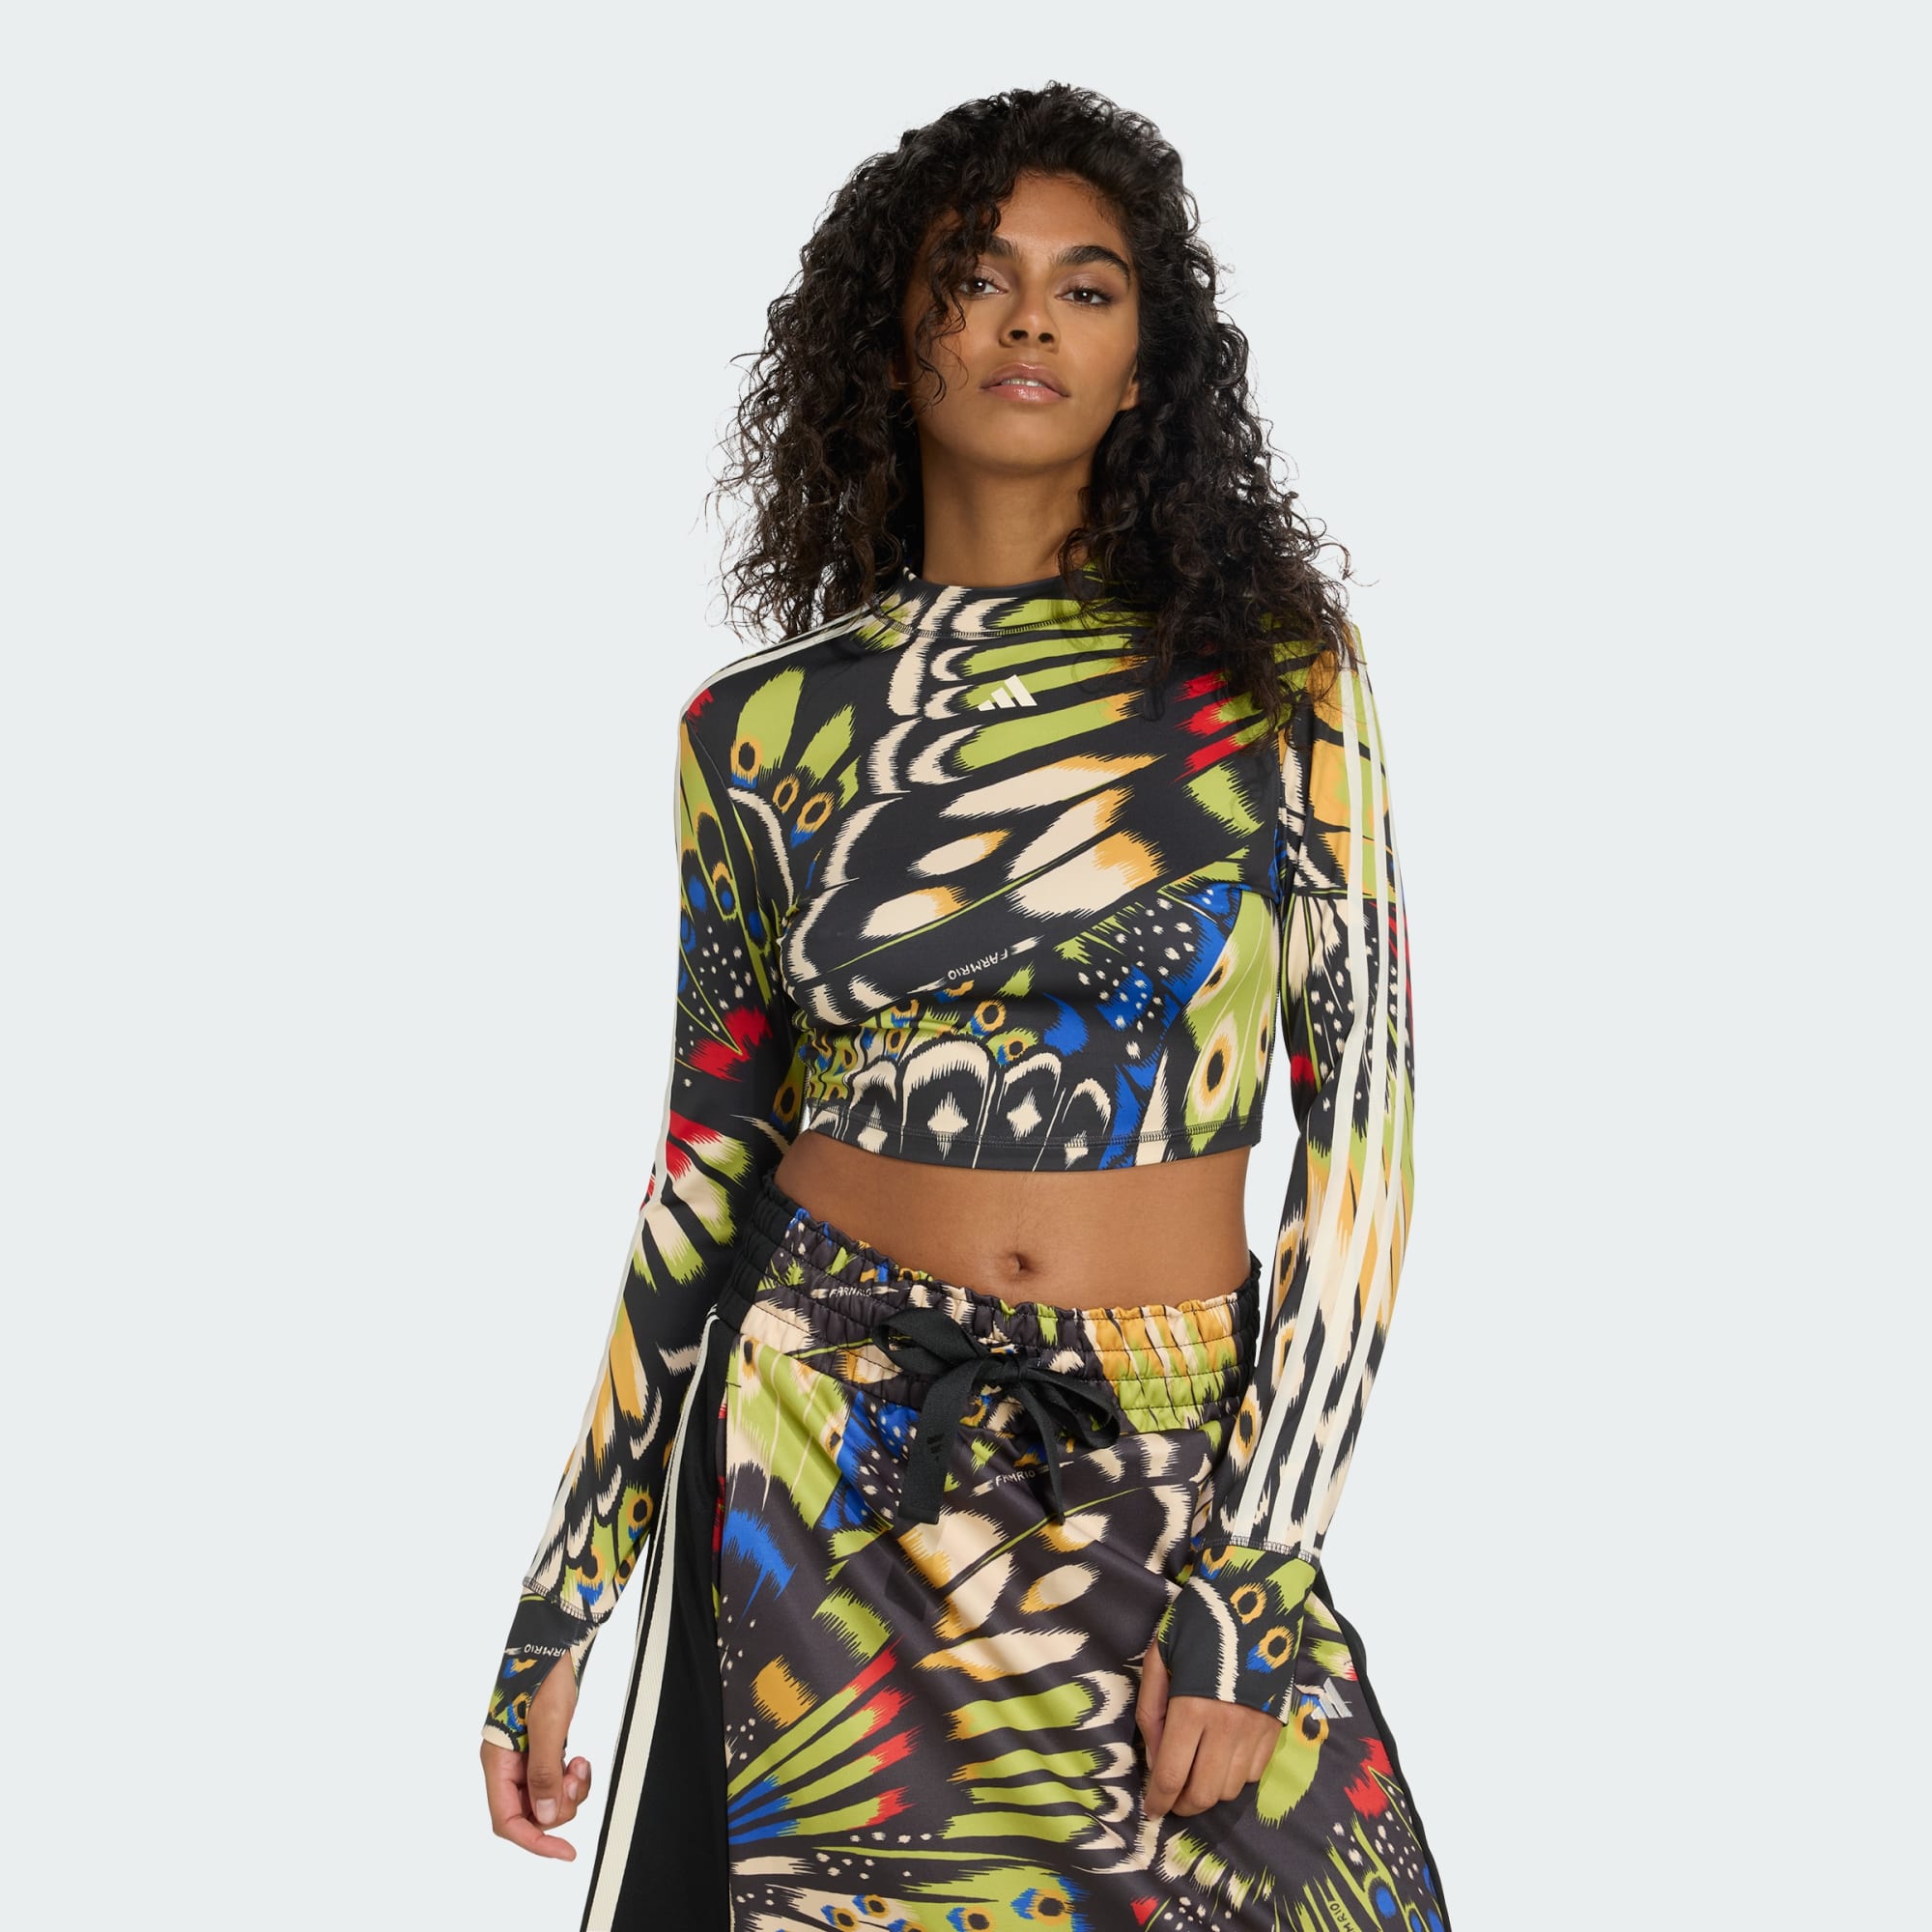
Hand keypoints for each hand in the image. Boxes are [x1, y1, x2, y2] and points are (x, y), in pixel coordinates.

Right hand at [481, 1656, 593, 1859]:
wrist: (554, 1639)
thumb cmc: (544, 1672)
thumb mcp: (548, 1723)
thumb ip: (545, 1772)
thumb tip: (548, 1818)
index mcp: (496, 1760)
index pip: (507, 1821)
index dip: (534, 1841)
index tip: (564, 1851)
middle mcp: (505, 1763)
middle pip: (528, 1813)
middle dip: (558, 1807)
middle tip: (576, 1780)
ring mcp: (522, 1756)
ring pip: (544, 1798)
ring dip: (567, 1792)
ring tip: (580, 1764)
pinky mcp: (540, 1747)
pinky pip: (553, 1779)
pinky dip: (570, 1778)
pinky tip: (579, 1758)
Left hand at [1135, 1634, 1280, 1818]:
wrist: (1255, 1597)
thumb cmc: (1198, 1623)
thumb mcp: (1160, 1657)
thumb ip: (1152, 1710)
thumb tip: (1155, 1759)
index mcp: (1193, 1708)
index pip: (1173, 1775)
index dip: (1159, 1800)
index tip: (1151, 1809)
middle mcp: (1227, 1727)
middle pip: (1204, 1794)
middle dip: (1183, 1804)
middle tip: (1171, 1796)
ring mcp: (1256, 1730)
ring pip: (1231, 1790)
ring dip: (1209, 1791)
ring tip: (1196, 1775)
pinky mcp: (1276, 1728)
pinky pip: (1255, 1774)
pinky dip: (1236, 1777)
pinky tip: (1223, 1759)